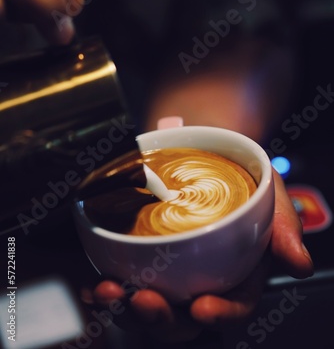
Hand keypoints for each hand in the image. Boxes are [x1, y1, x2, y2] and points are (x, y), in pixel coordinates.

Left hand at [85, 170, 312, 342]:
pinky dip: (110, 289)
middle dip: (162, 319)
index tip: (203, 308)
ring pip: (151, 308)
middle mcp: (205, 280)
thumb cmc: (240, 174)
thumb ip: (284, 225)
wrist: (208, 148)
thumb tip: (298, 263)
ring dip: (127, 308)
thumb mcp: (270, 189)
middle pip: (185, 319)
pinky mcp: (144, 258)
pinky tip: (94, 282)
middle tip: (143, 300)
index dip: (221, 314)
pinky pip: (126, 282)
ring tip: (108, 291)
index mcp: (240, 273)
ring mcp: (172, 273)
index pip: (235, 305)